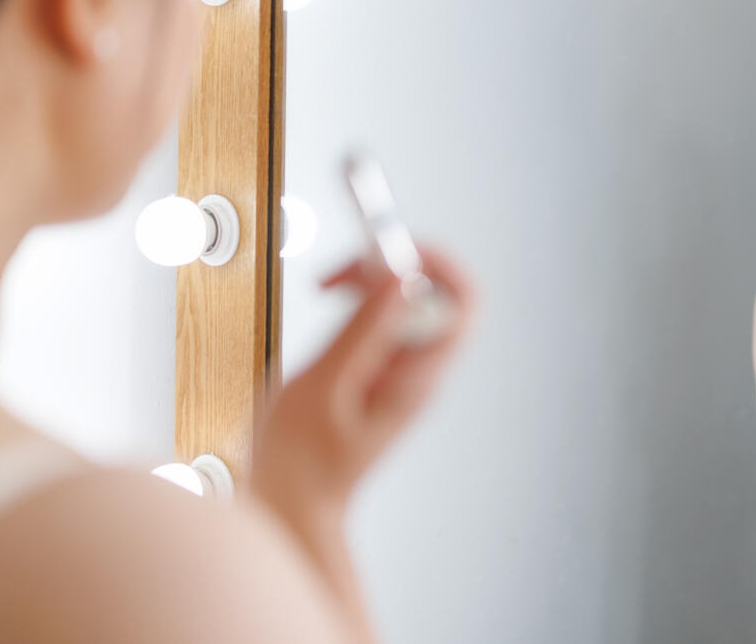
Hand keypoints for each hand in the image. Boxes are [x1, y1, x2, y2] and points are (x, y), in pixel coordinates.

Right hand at [252, 244, 475, 513]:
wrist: (293, 507)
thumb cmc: (301, 463)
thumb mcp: (326, 387)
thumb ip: (364, 330)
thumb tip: (402, 279)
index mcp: (419, 376)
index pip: (462, 299)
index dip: (433, 260)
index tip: (389, 247)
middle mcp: (422, 372)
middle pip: (436, 292)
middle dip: (393, 264)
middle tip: (346, 270)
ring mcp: (405, 373)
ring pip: (410, 302)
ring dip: (373, 282)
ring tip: (332, 286)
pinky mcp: (383, 373)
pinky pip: (388, 321)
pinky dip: (361, 303)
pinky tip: (334, 310)